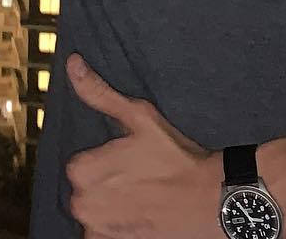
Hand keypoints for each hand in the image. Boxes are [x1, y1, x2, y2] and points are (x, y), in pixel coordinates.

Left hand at [65, 54, 222, 237]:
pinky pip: (105, 237)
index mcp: (82, 171)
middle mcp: (84, 205)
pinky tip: (140, 218)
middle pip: (86, 193)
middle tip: (138, 182)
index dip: (104, 163)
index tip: (127, 163)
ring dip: (112, 210)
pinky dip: (119, 230)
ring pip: (96, 216)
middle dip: (106, 187)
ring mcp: (101, 231)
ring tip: (142, 201)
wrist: (213, 201)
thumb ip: (99, 93)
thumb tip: (73, 64)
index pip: (79, 166)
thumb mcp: (137, 116)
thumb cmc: (176, 158)